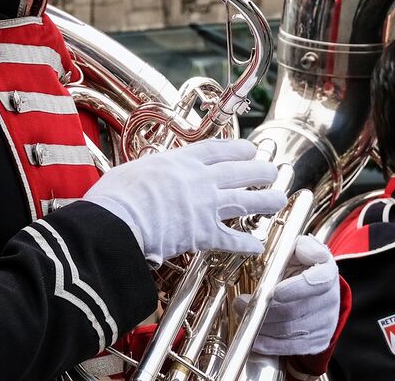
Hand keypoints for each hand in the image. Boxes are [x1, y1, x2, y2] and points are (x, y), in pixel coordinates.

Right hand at [83, 138, 285, 264]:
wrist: (116, 222)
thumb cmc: (116, 196)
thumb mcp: (134, 169)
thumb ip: (152, 170)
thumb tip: (149, 174)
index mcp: (181, 160)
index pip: (218, 149)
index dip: (238, 149)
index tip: (250, 150)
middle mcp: (200, 179)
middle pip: (240, 171)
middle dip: (261, 171)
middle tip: (273, 172)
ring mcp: (204, 206)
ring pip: (246, 200)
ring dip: (266, 200)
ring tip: (278, 199)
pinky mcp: (202, 234)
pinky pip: (232, 239)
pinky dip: (246, 244)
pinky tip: (258, 246)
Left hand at [238, 234, 340, 355]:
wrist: (317, 291)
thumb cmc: (303, 267)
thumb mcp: (301, 249)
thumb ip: (300, 246)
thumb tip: (301, 247)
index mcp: (327, 273)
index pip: (316, 283)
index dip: (294, 289)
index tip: (273, 292)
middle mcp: (330, 300)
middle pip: (294, 311)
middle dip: (263, 309)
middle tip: (241, 303)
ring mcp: (325, 324)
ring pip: (288, 331)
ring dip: (261, 326)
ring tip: (243, 314)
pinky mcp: (317, 342)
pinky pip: (289, 347)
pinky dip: (268, 343)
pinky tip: (253, 336)